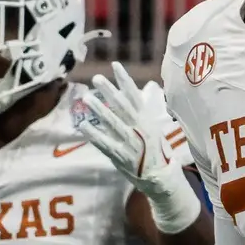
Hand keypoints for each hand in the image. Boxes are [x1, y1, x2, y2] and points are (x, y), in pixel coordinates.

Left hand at [74, 63, 181, 196]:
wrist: (162, 178)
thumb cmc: (157, 152)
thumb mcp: (154, 129)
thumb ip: (143, 114)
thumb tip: (137, 95)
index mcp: (148, 120)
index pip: (135, 95)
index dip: (125, 80)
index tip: (115, 65)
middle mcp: (139, 128)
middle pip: (122, 106)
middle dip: (109, 91)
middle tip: (96, 78)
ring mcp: (130, 142)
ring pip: (112, 122)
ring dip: (99, 109)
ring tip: (86, 98)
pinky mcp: (121, 156)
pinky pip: (105, 142)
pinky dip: (94, 134)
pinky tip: (83, 125)